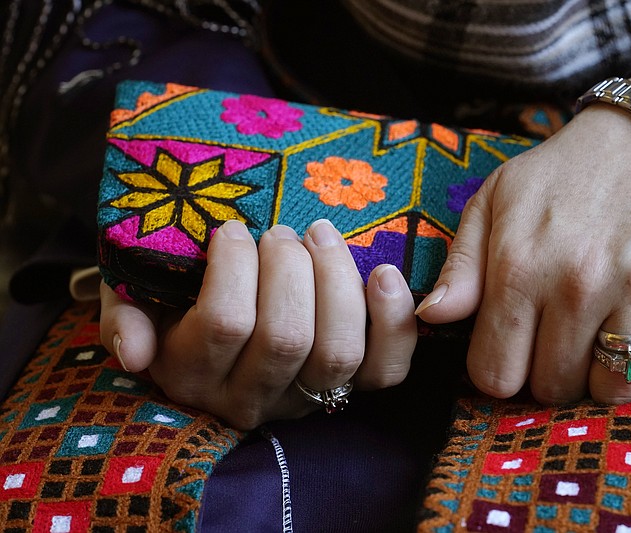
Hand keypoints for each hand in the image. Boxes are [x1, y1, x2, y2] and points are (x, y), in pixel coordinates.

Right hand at [100, 219, 416, 429]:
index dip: (236, 266)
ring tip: (321, 235)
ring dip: (337, 281)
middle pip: (286, 338)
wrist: (221, 328)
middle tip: (281, 232)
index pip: (225, 324)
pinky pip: (386, 371)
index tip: (233, 230)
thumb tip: (134, 354)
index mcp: (193, 373)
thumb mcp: (136, 302)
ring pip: (338, 351)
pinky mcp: (352, 390)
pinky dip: (392, 322)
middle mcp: (251, 397)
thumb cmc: (178, 302)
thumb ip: (125, 317)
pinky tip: (383, 273)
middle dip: (290, 269)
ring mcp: (306, 398)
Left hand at [417, 73, 630, 404]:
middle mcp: (578, 284)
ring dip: (607, 375)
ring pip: (613, 391)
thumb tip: (431, 317)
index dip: (502, 370)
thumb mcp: (495, 203)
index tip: (517, 350)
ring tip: (605, 334)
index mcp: (519, 267)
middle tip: (563, 335)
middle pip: (553, 388)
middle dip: (551, 371)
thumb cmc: (563, 176)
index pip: (495, 375)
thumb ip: (460, 267)